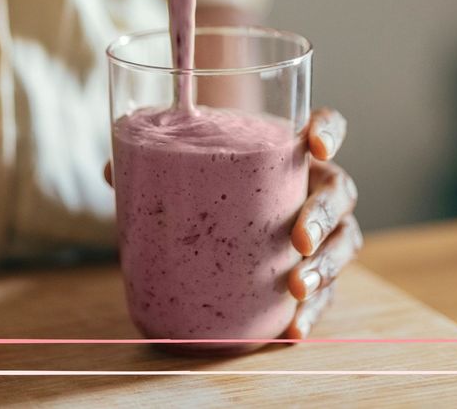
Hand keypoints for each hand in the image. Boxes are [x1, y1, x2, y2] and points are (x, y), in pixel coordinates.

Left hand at [101, 107, 359, 340]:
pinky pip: (327, 292)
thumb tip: (111, 170)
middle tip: (298, 238)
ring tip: (298, 287)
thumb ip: (154, 162)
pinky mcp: (315, 270)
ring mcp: (321, 230)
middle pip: (340, 191)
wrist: (221, 217)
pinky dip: (314, 311)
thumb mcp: (186, 166)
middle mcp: (314, 185)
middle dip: (324, 215)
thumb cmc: (211, 181)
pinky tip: (293, 330)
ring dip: (327, 266)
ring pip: (345, 242)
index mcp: (290, 149)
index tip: (313, 144)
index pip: (326, 125)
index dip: (327, 130)